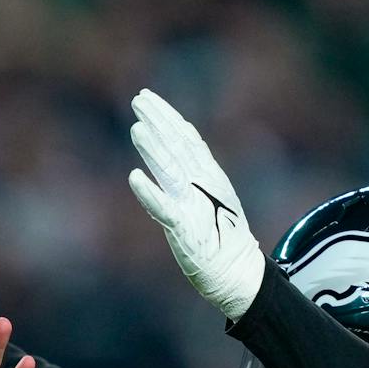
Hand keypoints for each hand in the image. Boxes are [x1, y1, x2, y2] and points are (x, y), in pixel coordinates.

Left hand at [126, 90, 266, 319]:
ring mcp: (192, 204)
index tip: (148, 97)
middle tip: (138, 99)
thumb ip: (195, 168)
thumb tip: (183, 139)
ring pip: (170, 170)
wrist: (234, 270)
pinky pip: (163, 208)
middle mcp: (200, 184)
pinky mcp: (184, 228)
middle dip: (158, 121)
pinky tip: (134, 177)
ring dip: (153, 149)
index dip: (167, 116)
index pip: (185, 138)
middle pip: (177, 146)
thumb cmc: (219, 233)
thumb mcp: (210, 194)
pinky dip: (149, 193)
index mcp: (206, 175)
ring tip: (136, 128)